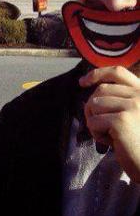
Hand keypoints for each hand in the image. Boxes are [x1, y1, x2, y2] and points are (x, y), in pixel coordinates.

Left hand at [81, 66, 139, 182]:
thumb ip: (119, 99)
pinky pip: (93, 121)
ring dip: (95, 122)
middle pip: (100, 91)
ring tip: (110, 135)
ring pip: (94, 105)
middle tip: (101, 126)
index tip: (82, 82)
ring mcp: (132, 106)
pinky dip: (96, 134)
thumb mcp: (133, 114)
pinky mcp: (121, 120)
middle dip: (93, 108)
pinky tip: (112, 143)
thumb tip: (90, 88)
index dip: (97, 74)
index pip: (117, 72)